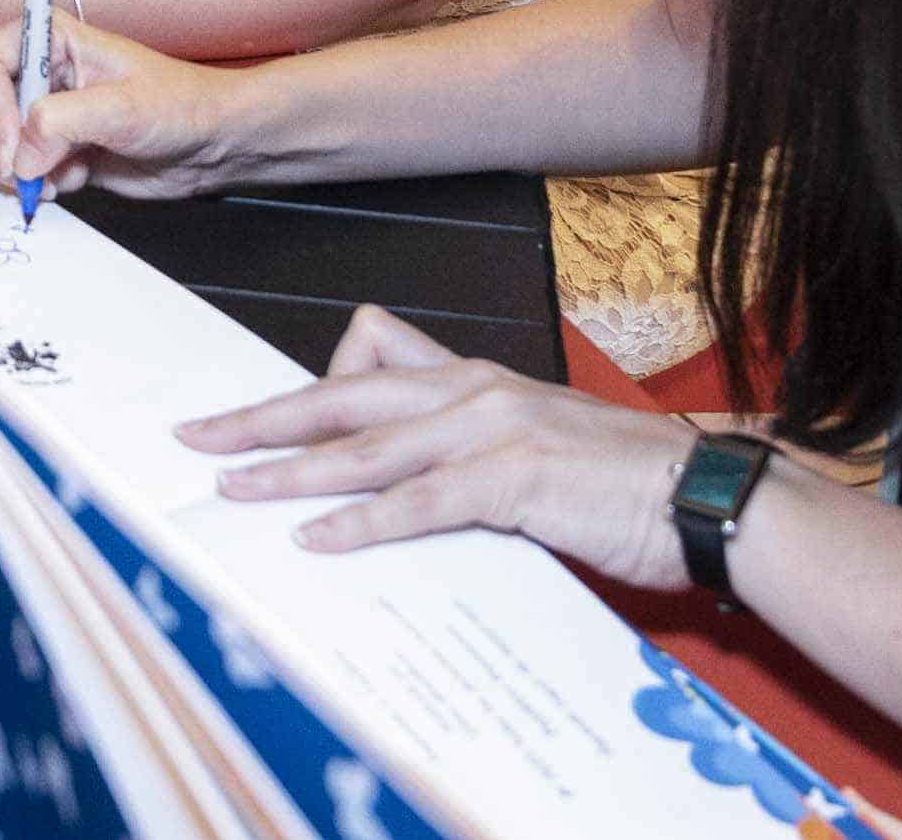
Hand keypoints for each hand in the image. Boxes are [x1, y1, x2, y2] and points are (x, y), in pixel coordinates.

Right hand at [0, 16, 268, 201]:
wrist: (210, 145)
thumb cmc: (179, 105)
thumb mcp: (123, 108)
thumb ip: (62, 122)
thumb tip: (21, 157)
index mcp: (48, 38)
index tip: (18, 146)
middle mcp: (36, 71)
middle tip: (28, 175)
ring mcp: (39, 112)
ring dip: (14, 170)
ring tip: (59, 177)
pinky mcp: (48, 148)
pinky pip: (12, 169)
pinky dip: (33, 184)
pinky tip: (73, 180)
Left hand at [182, 307, 700, 585]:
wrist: (703, 493)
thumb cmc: (620, 477)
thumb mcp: (531, 439)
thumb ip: (465, 443)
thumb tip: (402, 471)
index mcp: (471, 377)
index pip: (364, 362)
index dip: (300, 389)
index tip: (245, 416)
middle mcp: (471, 390)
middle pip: (342, 395)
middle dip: (263, 418)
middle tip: (198, 438)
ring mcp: (491, 429)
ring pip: (367, 446)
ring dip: (292, 470)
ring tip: (234, 489)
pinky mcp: (514, 480)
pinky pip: (419, 501)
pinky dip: (362, 520)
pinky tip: (318, 537)